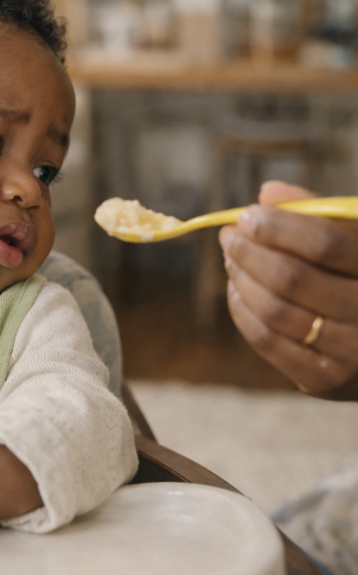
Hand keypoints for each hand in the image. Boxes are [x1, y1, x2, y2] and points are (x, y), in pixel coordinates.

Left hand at [220, 180, 357, 398]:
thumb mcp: (354, 241)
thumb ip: (318, 213)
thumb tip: (268, 193)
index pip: (325, 243)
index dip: (280, 226)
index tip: (247, 214)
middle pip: (292, 278)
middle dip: (251, 252)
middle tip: (229, 236)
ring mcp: (350, 354)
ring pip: (276, 311)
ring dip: (242, 279)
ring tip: (231, 258)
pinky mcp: (325, 381)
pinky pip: (268, 342)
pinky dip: (243, 311)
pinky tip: (236, 289)